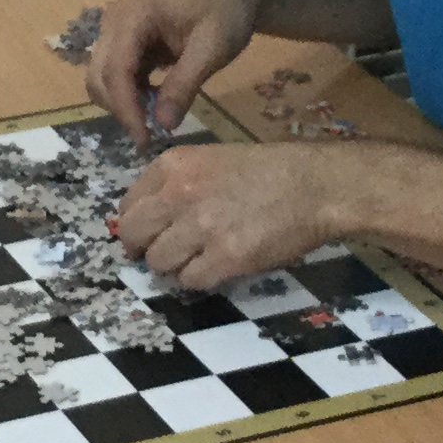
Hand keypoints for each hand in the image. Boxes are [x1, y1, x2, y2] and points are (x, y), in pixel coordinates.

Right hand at [86, 0, 270, 146]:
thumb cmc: (223, 10)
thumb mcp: (213, 47)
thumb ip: (186, 83)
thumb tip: (164, 124)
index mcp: (135, 17)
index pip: (116, 70)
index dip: (126, 109)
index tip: (144, 140)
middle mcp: (114, 23)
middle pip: (99, 77)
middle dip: (121, 110)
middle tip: (151, 135)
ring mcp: (114, 32)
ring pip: (100, 79)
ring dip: (122, 104)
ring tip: (156, 115)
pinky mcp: (121, 44)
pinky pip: (113, 77)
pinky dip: (128, 96)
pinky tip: (155, 100)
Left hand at [114, 143, 339, 291]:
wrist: (314, 185)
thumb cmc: (267, 171)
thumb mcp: (211, 161)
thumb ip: (176, 185)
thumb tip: (149, 223)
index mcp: (173, 165)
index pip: (127, 205)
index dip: (137, 224)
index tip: (150, 234)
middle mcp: (179, 194)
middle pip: (133, 235)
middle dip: (144, 248)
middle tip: (165, 253)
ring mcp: (201, 227)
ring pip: (159, 263)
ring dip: (174, 266)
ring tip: (198, 259)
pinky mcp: (225, 258)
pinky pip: (191, 281)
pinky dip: (201, 279)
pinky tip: (219, 266)